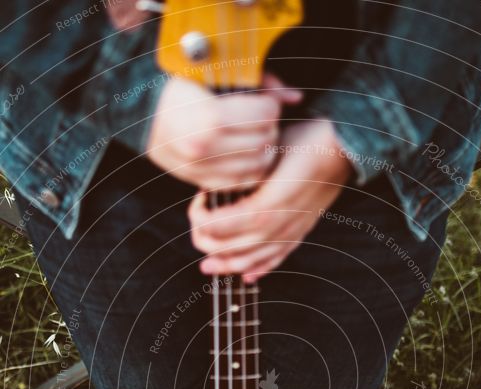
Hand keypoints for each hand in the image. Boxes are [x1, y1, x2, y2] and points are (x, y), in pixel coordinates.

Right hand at [146, 74, 300, 190]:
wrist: (147, 118)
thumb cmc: (184, 90)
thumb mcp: (216, 75)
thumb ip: (259, 83)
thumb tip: (296, 97)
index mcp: (210, 117)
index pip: (265, 114)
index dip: (269, 104)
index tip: (262, 101)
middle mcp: (207, 147)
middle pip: (265, 140)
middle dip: (268, 127)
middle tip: (259, 119)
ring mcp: (204, 169)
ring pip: (259, 165)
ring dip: (263, 150)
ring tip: (253, 136)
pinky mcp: (204, 183)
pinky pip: (244, 182)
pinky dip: (250, 169)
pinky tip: (244, 154)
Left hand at [188, 120, 352, 280]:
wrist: (345, 145)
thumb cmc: (306, 139)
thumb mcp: (271, 148)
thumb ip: (246, 172)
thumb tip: (215, 185)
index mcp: (272, 202)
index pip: (226, 225)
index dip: (206, 221)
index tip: (198, 203)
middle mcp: (283, 224)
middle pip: (235, 248)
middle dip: (208, 242)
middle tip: (198, 225)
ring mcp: (293, 232)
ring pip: (253, 262)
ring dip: (227, 264)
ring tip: (208, 264)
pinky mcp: (301, 234)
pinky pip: (277, 260)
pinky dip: (259, 270)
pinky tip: (247, 276)